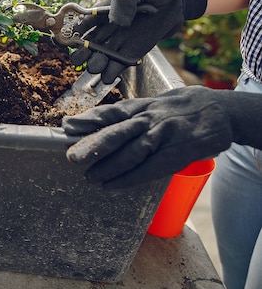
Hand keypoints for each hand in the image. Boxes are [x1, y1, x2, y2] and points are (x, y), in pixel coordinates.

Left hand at [61, 86, 231, 188]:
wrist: (221, 111)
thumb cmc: (178, 108)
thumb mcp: (152, 104)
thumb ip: (126, 115)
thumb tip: (91, 123)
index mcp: (141, 106)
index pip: (111, 111)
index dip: (89, 119)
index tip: (67, 126)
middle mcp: (150, 118)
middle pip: (118, 132)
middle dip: (93, 145)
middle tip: (71, 157)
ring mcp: (165, 135)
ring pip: (133, 152)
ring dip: (109, 166)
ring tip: (90, 177)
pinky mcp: (178, 152)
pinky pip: (151, 168)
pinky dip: (130, 178)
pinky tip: (112, 185)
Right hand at [71, 0, 206, 83]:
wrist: (177, 2)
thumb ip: (125, 1)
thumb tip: (118, 23)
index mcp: (103, 12)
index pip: (84, 24)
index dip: (76, 33)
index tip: (75, 39)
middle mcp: (108, 29)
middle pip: (89, 45)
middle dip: (83, 54)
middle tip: (82, 58)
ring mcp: (119, 42)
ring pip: (101, 57)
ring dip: (96, 65)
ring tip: (96, 68)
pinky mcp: (132, 53)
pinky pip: (118, 65)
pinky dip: (111, 73)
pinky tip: (108, 77)